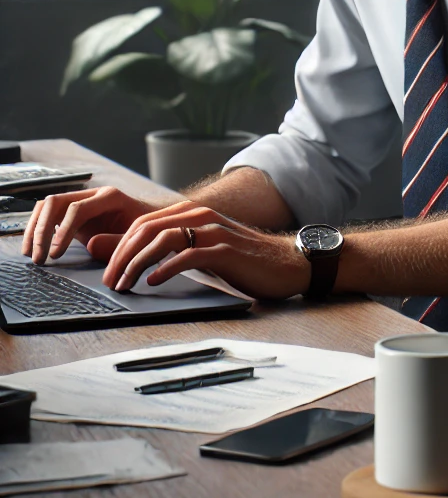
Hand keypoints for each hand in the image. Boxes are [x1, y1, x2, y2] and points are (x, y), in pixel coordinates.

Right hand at [21, 187, 161, 264]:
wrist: (149, 223)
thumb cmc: (144, 232)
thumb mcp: (136, 239)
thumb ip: (116, 242)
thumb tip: (89, 244)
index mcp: (110, 197)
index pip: (77, 209)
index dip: (63, 232)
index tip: (56, 255)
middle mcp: (92, 194)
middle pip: (56, 202)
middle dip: (42, 230)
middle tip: (39, 258)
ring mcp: (81, 200)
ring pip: (47, 206)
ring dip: (34, 229)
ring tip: (31, 255)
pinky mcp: (72, 211)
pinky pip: (47, 214)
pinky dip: (37, 229)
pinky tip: (34, 247)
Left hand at [101, 203, 310, 300]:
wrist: (288, 264)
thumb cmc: (245, 260)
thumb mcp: (206, 251)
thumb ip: (176, 250)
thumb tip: (137, 262)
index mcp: (195, 214)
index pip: (144, 222)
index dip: (120, 245)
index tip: (108, 270)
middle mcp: (203, 217)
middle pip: (148, 228)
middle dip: (121, 255)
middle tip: (109, 280)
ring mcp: (215, 232)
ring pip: (163, 239)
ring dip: (137, 263)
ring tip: (125, 283)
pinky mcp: (226, 251)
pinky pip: (188, 255)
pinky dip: (165, 268)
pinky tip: (154, 281)